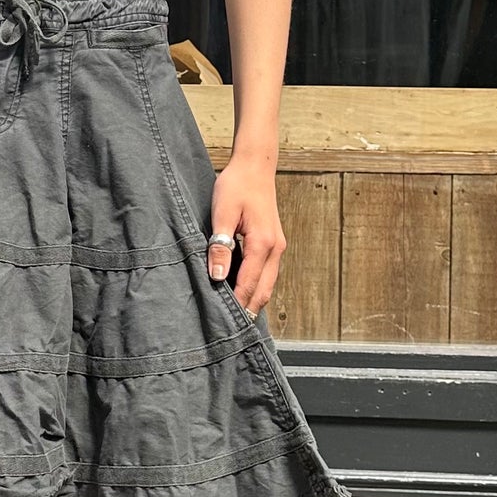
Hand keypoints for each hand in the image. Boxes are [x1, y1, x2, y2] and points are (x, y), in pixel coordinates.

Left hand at [207, 154, 284, 317]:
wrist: (255, 166)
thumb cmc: (236, 186)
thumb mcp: (221, 213)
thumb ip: (220, 247)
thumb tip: (219, 277)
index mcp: (263, 243)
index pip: (249, 284)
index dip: (236, 304)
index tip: (223, 322)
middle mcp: (276, 249)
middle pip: (264, 292)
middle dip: (248, 311)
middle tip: (230, 331)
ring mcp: (278, 247)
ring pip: (268, 285)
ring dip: (253, 300)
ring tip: (234, 317)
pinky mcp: (274, 244)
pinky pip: (267, 274)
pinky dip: (256, 287)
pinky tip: (240, 293)